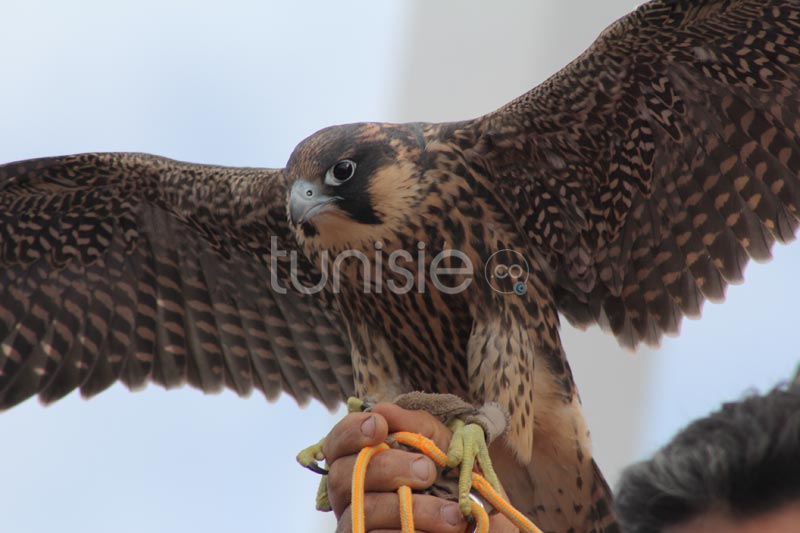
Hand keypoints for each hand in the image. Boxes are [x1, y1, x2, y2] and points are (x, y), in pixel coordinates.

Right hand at [323, 402, 516, 531]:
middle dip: (387, 468)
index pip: (337, 441)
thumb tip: (381, 410)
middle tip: (428, 471)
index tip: (380, 426)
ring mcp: (355, 522)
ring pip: (364, 512)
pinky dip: (409, 532)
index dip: (352, 431)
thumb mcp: (437, 443)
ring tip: (452, 514)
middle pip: (344, 476)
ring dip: (409, 508)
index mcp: (357, 459)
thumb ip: (411, 425)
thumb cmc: (447, 473)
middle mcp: (348, 491)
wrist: (471, 518)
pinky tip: (436, 531)